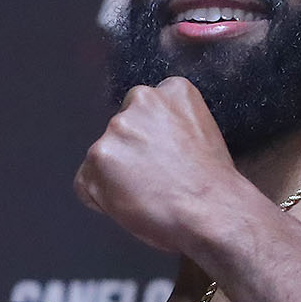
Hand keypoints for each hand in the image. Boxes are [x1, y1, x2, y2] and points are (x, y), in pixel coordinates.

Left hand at [74, 77, 246, 253]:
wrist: (211, 211)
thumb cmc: (214, 186)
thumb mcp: (202, 133)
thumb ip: (172, 127)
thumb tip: (152, 145)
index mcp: (173, 90)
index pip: (144, 111)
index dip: (151, 141)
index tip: (162, 158)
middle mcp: (140, 101)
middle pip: (121, 132)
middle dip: (130, 156)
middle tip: (154, 181)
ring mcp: (115, 129)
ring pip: (102, 158)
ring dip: (115, 177)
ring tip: (146, 195)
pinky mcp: (97, 158)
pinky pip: (86, 184)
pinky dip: (100, 199)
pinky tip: (129, 205)